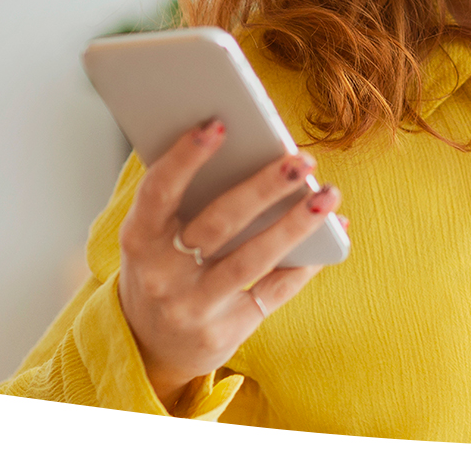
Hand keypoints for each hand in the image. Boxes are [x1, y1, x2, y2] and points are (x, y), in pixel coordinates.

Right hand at [115, 119, 339, 411]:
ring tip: (328, 195)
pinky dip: (306, 262)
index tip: (219, 124)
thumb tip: (246, 148)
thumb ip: (184, 200)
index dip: (186, 157)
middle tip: (300, 159)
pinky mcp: (224, 332)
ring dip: (295, 225)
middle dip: (263, 187)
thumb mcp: (153, 238)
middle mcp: (161, 275)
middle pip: (219, 223)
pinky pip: (274, 291)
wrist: (149, 346)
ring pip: (253, 258)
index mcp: (138, 239)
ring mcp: (192, 307)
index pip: (159, 191)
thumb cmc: (162, 269)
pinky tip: (332, 234)